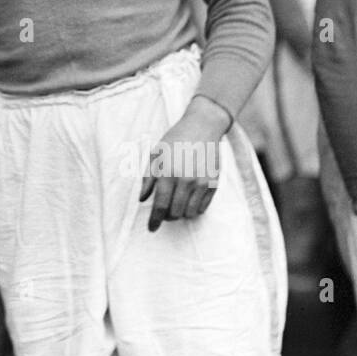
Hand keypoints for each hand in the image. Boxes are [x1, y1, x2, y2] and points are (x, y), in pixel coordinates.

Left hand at [139, 96, 227, 231]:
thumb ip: (148, 178)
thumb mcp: (156, 154)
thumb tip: (142, 199)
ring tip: (176, 203)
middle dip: (167, 217)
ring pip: (190, 214)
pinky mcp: (213, 184)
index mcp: (168, 173)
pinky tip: (189, 199)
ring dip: (180, 213)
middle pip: (175, 214)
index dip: (154, 221)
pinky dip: (193, 208)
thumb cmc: (176, 139)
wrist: (203, 126)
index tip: (151, 228)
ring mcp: (202, 183)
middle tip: (163, 211)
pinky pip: (202, 208)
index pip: (160, 206)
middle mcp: (186, 180)